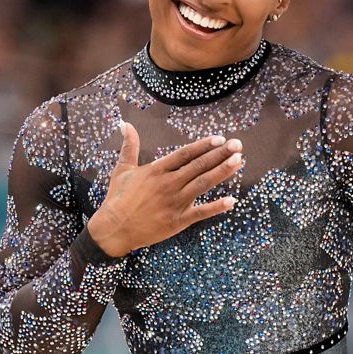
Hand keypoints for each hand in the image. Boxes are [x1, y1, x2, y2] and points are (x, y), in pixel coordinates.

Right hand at [87, 122, 242, 255]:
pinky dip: (216, 207)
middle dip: (220, 154)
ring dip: (222, 172)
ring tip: (239, 161)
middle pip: (198, 166)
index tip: (220, 138)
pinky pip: (200, 213)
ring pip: (203, 184)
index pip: (185, 154)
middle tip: (238, 144)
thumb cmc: (117, 198)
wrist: (113, 229)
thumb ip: (129, 146)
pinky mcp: (177, 221)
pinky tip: (232, 201)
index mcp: (156, 170)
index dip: (203, 145)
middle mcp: (168, 184)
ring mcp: (174, 202)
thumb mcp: (122, 169)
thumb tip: (126, 124)